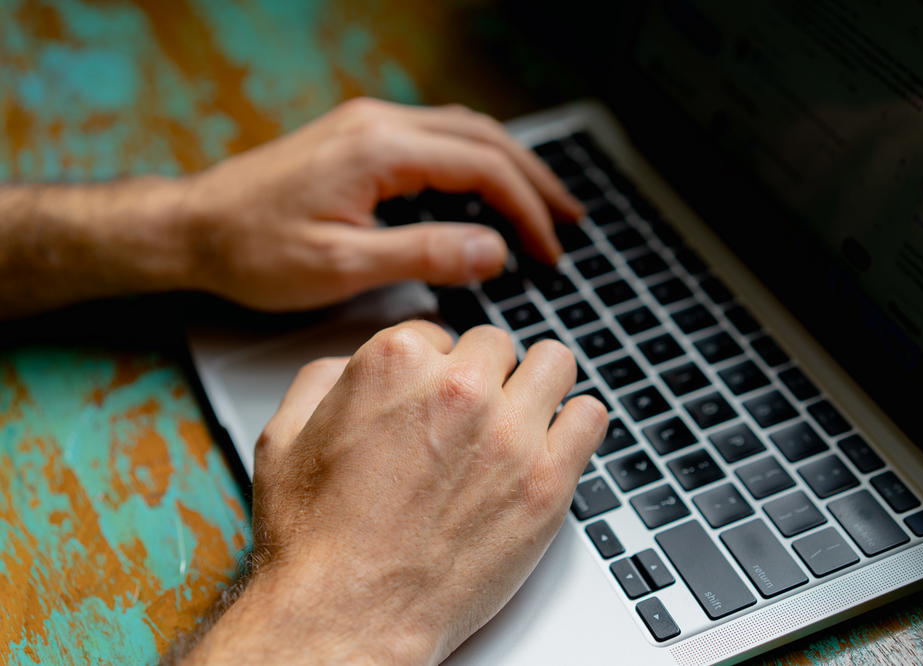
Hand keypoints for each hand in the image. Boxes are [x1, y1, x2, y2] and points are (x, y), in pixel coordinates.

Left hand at [181, 98, 583, 310]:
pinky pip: (435, 138)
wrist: (193, 228)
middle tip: (571, 219)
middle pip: (483, 138)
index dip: (526, 210)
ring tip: (545, 203)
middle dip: (534, 179)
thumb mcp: (342, 265)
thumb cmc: (255, 250)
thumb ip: (424, 254)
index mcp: (379, 149)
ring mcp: (367, 126)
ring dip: (509, 165)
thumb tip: (494, 250)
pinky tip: (487, 189)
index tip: (550, 251)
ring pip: (463, 131)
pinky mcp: (358, 139)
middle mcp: (378, 124)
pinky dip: (474, 162)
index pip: (481, 168)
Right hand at [183, 321, 606, 663]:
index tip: (436, 394)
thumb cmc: (316, 540)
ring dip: (537, 384)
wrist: (347, 614)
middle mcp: (459, 387)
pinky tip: (553, 443)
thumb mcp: (284, 437)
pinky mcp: (547, 479)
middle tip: (471, 416)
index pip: (440, 333)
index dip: (435, 366)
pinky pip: (590, 417)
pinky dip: (575, 424)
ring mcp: (510, 432)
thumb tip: (353, 363)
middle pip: (497, 346)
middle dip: (483, 375)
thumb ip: (323, 378)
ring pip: (553, 364)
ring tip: (521, 416)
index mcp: (396, 362)